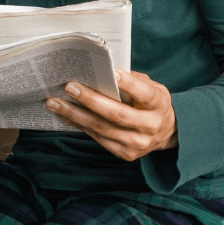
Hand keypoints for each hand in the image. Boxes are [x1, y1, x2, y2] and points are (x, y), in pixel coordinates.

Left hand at [46, 69, 178, 161]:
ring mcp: (137, 143)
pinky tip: (65, 115)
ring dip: (75, 115)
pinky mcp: (125, 154)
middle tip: (69, 87)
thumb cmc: (153, 103)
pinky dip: (79, 126)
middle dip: (90, 100)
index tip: (111, 71)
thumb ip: (132, 80)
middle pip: (117, 114)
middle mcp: (150, 126)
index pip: (144, 93)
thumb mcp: (151, 87)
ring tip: (55, 103)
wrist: (168, 133)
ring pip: (102, 128)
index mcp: (159, 104)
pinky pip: (98, 138)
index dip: (128, 82)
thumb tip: (102, 71)